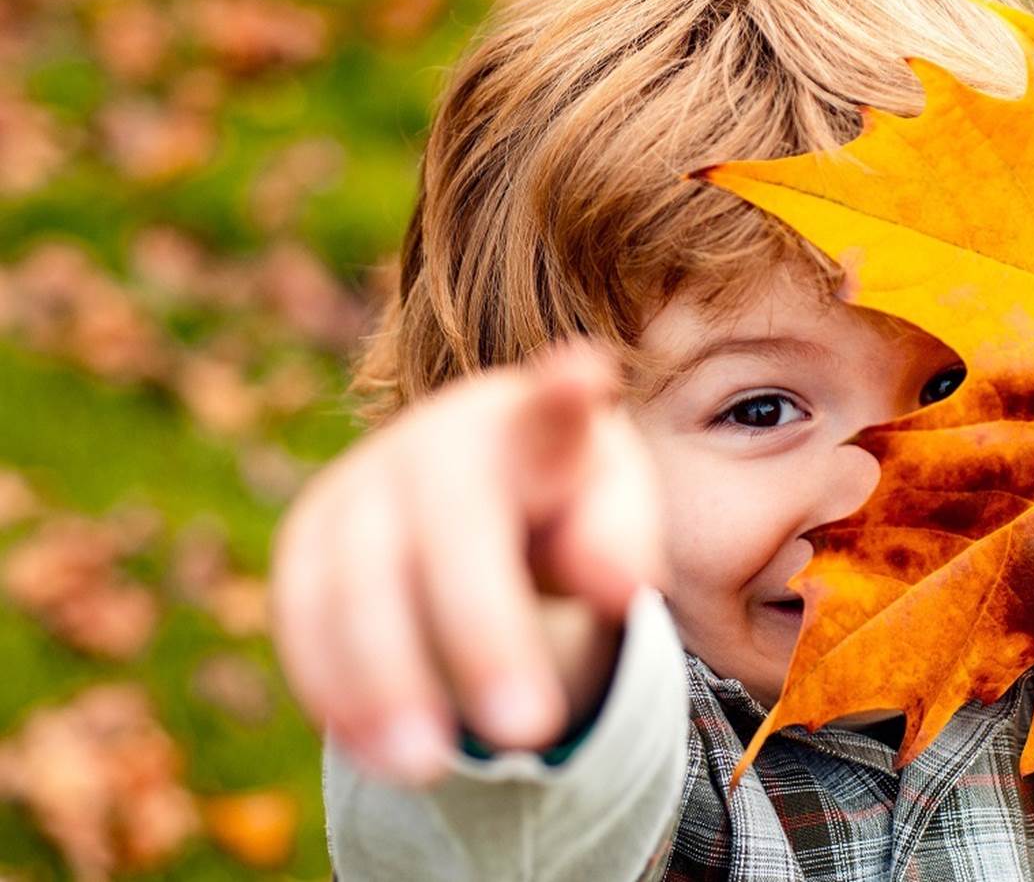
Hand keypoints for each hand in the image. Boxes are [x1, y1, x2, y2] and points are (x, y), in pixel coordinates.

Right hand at [269, 338, 661, 784]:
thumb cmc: (563, 504)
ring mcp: (362, 482)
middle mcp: (438, 439)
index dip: (564, 394)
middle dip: (484, 630)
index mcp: (532, 424)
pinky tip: (374, 749)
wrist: (476, 490)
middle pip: (451, 524)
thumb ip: (621, 541)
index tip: (587, 376)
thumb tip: (619, 586)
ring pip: (356, 577)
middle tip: (530, 728)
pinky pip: (301, 611)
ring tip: (429, 768)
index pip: (552, 406)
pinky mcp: (309, 536)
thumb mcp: (610, 514)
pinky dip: (332, 682)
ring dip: (387, 679)